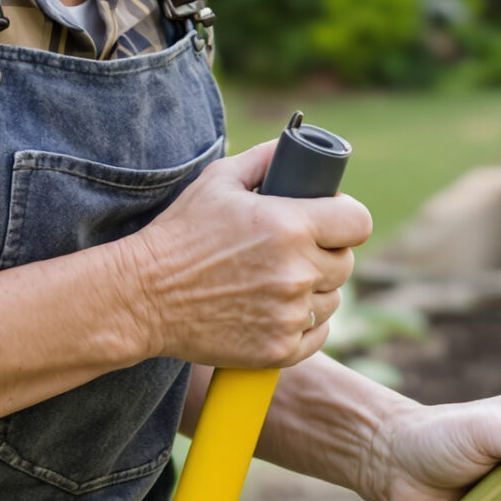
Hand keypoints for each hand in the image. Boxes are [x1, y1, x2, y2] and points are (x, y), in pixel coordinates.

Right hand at [107, 139, 372, 369]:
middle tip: (296, 250)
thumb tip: (300, 150)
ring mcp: (289, 315)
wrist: (142, 297)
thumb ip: (267, 159)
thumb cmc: (180, 234)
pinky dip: (303, 324)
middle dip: (327, 252)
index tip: (332, 220)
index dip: (346, 218)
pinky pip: (317, 334)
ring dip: (315, 290)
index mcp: (291, 226)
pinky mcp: (278, 350)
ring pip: (333, 300)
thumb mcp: (219, 180)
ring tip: (277, 281)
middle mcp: (298, 271)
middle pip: (346, 262)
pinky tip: (275, 310)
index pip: (358, 222)